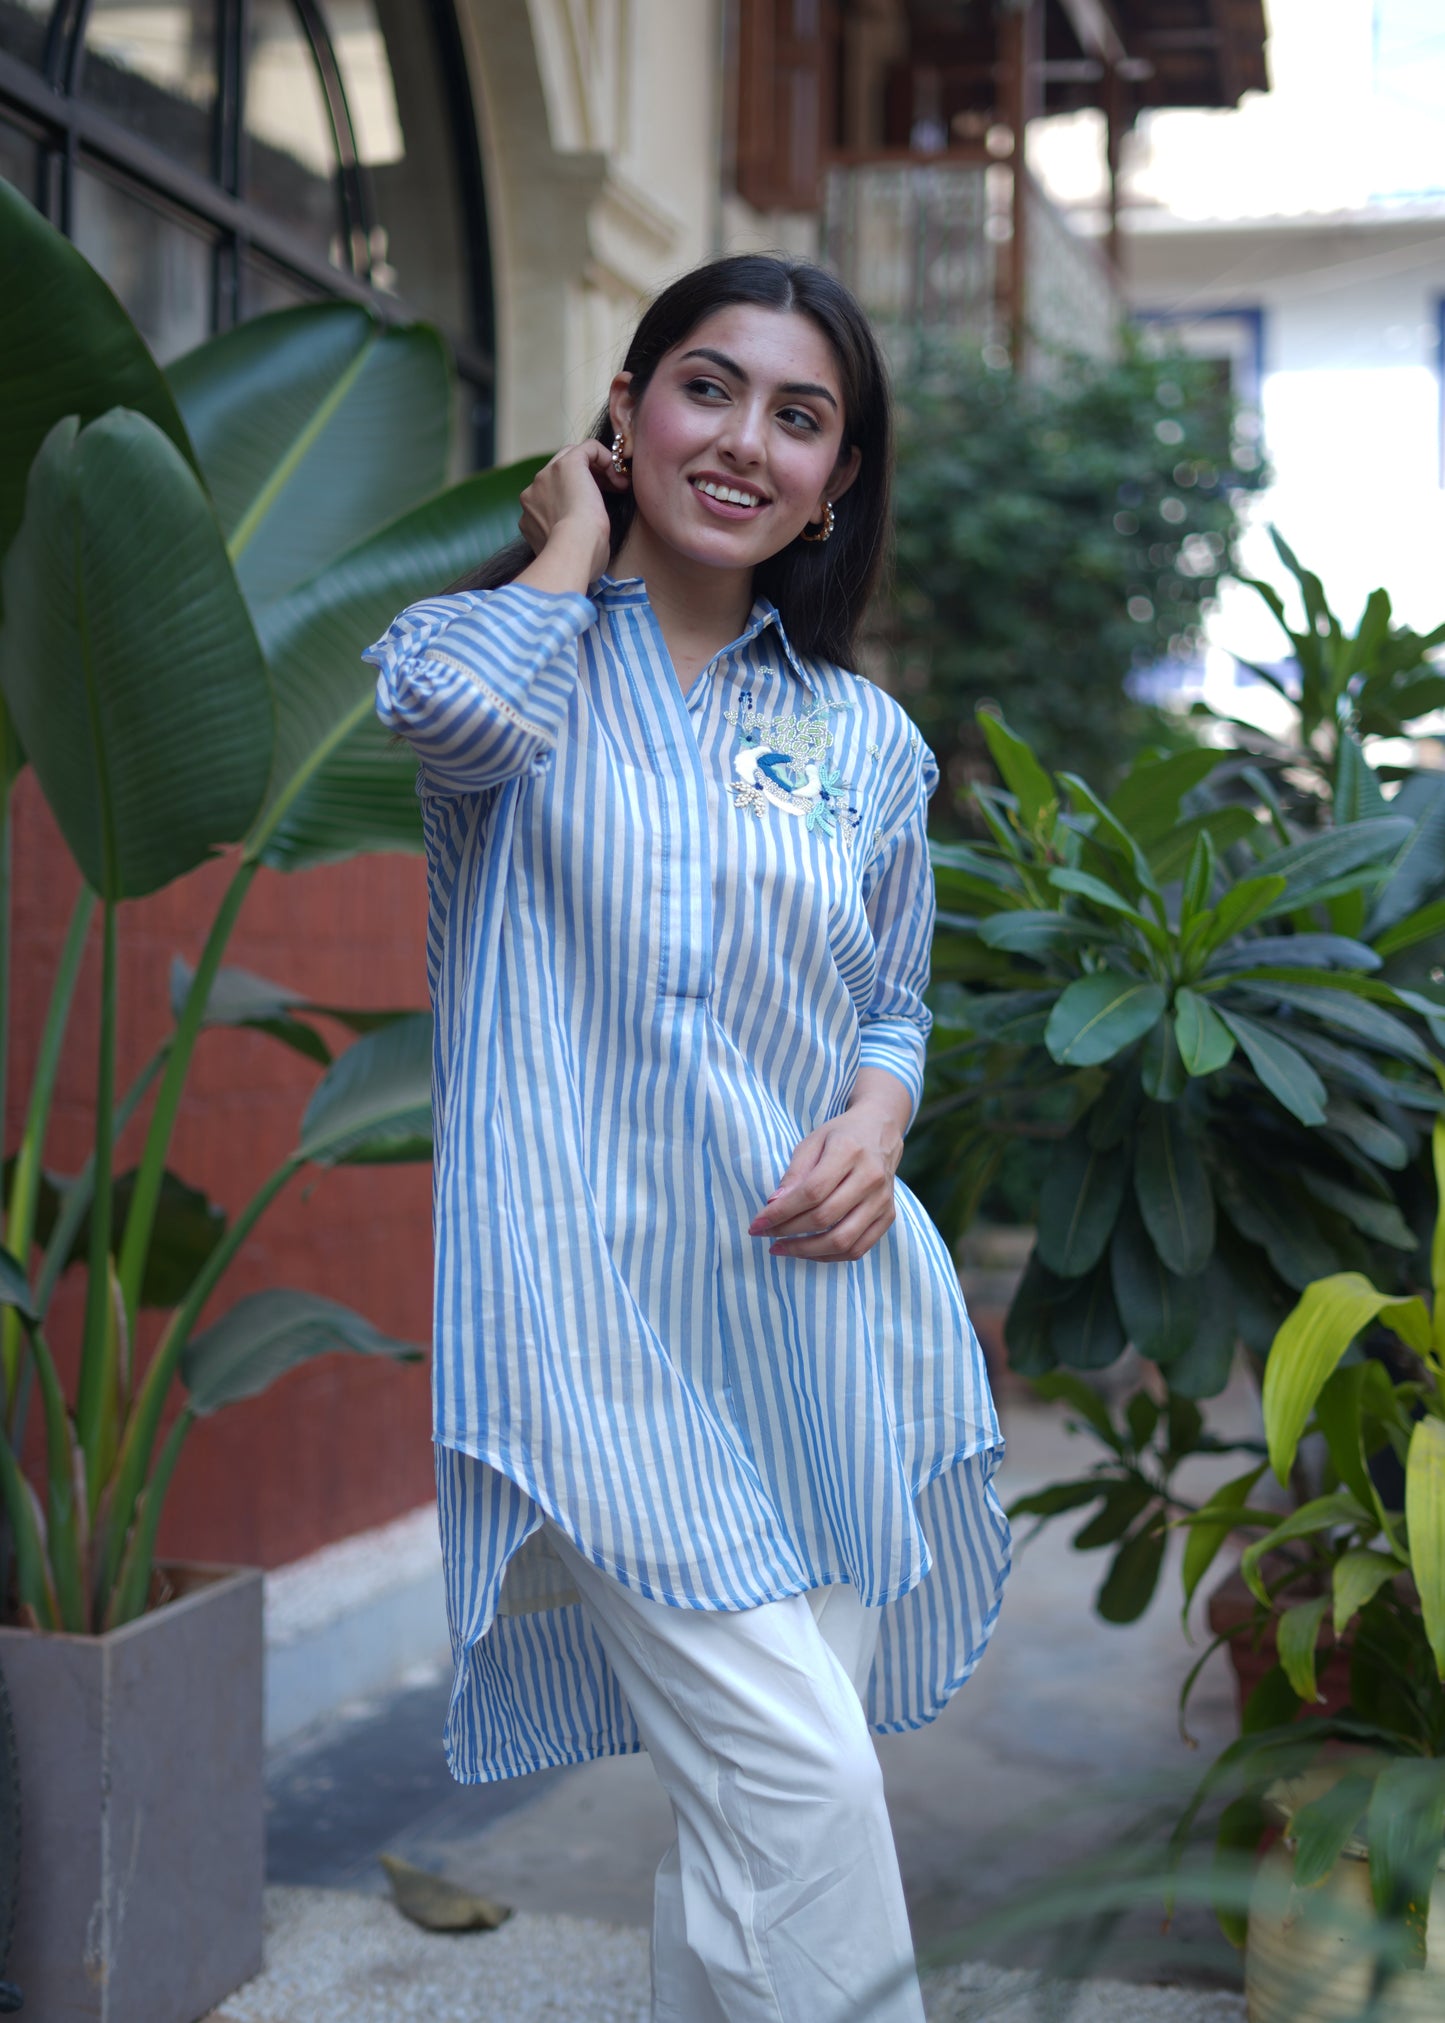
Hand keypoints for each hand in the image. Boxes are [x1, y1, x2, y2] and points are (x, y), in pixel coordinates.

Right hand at [516, 440, 622, 594]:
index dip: (576, 496)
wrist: (573, 552)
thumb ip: (569, 543)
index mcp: (530, 517)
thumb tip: (588, 548)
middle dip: (587, 478)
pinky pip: (589, 448)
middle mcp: (532, 494)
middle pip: (559, 472)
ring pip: (573, 457)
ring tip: (619, 485)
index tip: (597, 508)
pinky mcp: (567, 464)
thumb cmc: (577, 563)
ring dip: (598, 469)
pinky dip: (606, 457)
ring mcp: (546, 476)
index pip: (551, 495)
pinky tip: (618, 475)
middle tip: (611, 491)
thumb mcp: (568, 554)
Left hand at [748, 1073, 910, 1263]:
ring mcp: (882, 1200)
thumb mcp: (812, 1142)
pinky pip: (858, 1249)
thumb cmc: (841, 1136)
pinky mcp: (888, 1216)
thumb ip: (794, 1173)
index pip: (811, 1192)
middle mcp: (870, 1178)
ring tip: (782, 1248)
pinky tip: (808, 1251)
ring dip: (806, 1251)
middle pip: (824, 1218)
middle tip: (766, 1235)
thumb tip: (773, 1205)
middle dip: (788, 1232)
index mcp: (849, 1152)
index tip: (757, 1224)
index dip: (780, 1213)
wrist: (881, 1132)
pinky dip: (830, 1256)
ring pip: (842, 1240)